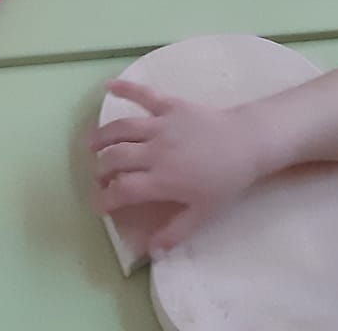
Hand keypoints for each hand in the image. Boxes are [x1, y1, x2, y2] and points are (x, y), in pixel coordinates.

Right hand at [90, 82, 263, 254]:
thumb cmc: (225, 181)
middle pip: (115, 158)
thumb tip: (151, 251)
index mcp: (162, 180)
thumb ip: (175, 232)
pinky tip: (108, 86)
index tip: (98, 206)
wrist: (246, 143)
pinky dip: (124, 88)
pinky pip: (143, 94)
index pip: (123, 190)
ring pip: (121, 128)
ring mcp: (160, 125)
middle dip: (100, 169)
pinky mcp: (169, 104)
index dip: (105, 199)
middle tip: (98, 177)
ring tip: (91, 144)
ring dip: (102, 136)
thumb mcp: (203, 213)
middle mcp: (155, 151)